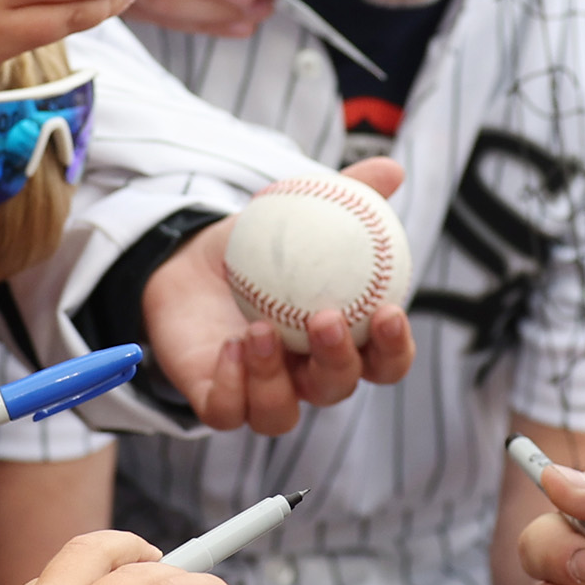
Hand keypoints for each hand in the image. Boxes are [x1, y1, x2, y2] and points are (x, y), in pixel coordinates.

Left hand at [141, 161, 419, 434]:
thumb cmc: (259, 248)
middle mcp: (305, 376)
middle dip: (337, 361)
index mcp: (340, 343)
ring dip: (274, 378)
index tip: (388, 311)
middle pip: (336, 388)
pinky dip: (231, 386)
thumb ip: (346, 196)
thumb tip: (391, 170)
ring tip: (261, 327)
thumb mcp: (300, 215)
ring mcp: (259, 392)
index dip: (395, 348)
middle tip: (325, 318)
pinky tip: (229, 345)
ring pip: (280, 413)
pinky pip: (227, 411)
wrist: (189, 264)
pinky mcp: (215, 399)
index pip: (383, 362)